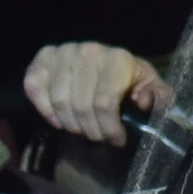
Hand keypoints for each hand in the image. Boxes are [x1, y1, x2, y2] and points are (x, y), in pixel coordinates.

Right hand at [23, 42, 173, 146]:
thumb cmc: (129, 77)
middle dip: (91, 130)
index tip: (116, 141)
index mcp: (117, 58)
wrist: (106, 58)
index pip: (104, 103)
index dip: (109, 128)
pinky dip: (45, 110)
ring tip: (82, 129)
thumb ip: (158, 96)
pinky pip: (34, 90)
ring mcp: (62, 53)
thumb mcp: (150, 85)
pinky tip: (59, 120)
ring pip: (59, 102)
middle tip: (98, 138)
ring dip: (70, 124)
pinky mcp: (42, 59)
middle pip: (80, 106)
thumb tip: (143, 103)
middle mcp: (87, 52)